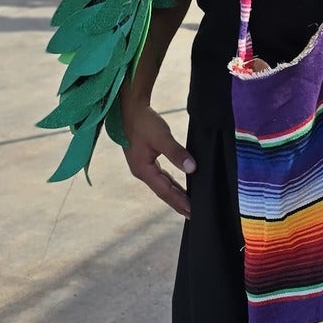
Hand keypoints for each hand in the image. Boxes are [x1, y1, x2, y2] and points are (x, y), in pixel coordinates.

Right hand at [121, 99, 195, 216]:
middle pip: (163, 192)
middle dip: (177, 203)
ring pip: (162, 185)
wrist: (128, 108)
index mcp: (143, 170)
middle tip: (193, 214)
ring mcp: (142, 166)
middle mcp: (142, 172)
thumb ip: (176, 153)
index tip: (192, 211)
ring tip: (188, 204)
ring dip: (175, 194)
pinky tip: (178, 186)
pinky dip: (171, 183)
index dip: (179, 201)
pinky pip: (160, 176)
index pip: (165, 191)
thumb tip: (192, 168)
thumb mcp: (161, 137)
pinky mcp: (145, 159)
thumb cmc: (143, 121)